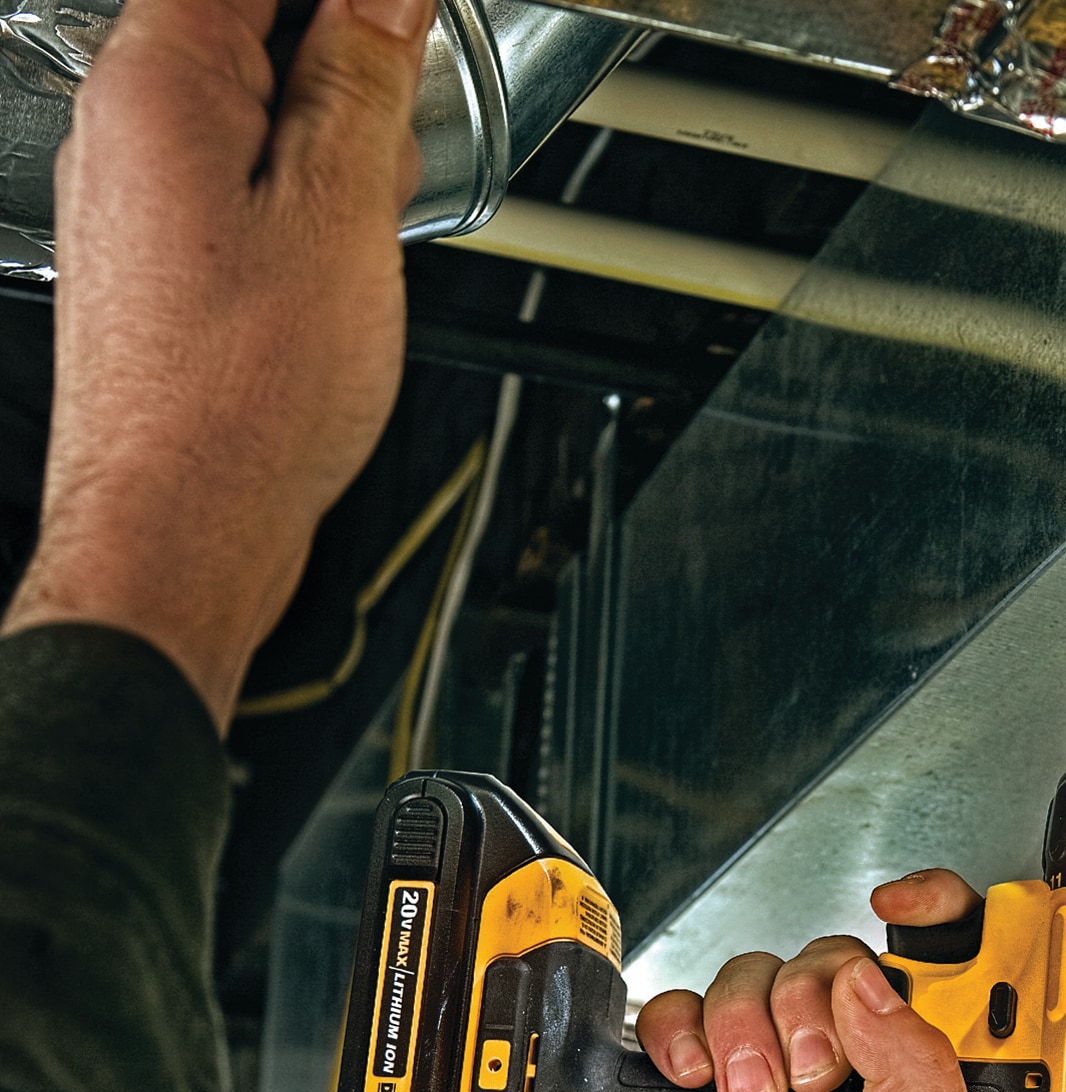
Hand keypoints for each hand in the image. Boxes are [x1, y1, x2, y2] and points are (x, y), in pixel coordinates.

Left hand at [0, 0, 433, 729]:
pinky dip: (300, 207)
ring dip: (329, 147)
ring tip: (373, 223)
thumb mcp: (341, 216)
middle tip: (404, 134)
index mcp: (158, 83)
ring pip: (249, 119)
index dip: (345, 1)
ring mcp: (136, 203)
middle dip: (345, 66)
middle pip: (249, 32)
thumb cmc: (240, 400)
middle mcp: (124, 131)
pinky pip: (236, 191)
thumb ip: (363, 81)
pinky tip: (339, 269)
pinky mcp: (159, 266)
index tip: (404, 25)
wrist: (183, 530)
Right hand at [625, 869, 989, 1091]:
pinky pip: (682, 1004)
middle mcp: (853, 1067)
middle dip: (807, 1007)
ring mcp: (773, 1067)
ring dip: (741, 1030)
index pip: (942, 962)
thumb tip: (869, 987)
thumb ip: (921, 1076)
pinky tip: (694, 1083)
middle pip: (829, 956)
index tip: (904, 905)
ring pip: (755, 974)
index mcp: (922, 1083)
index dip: (933, 912)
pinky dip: (679, 1032)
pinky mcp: (701, 1078)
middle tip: (805, 1082)